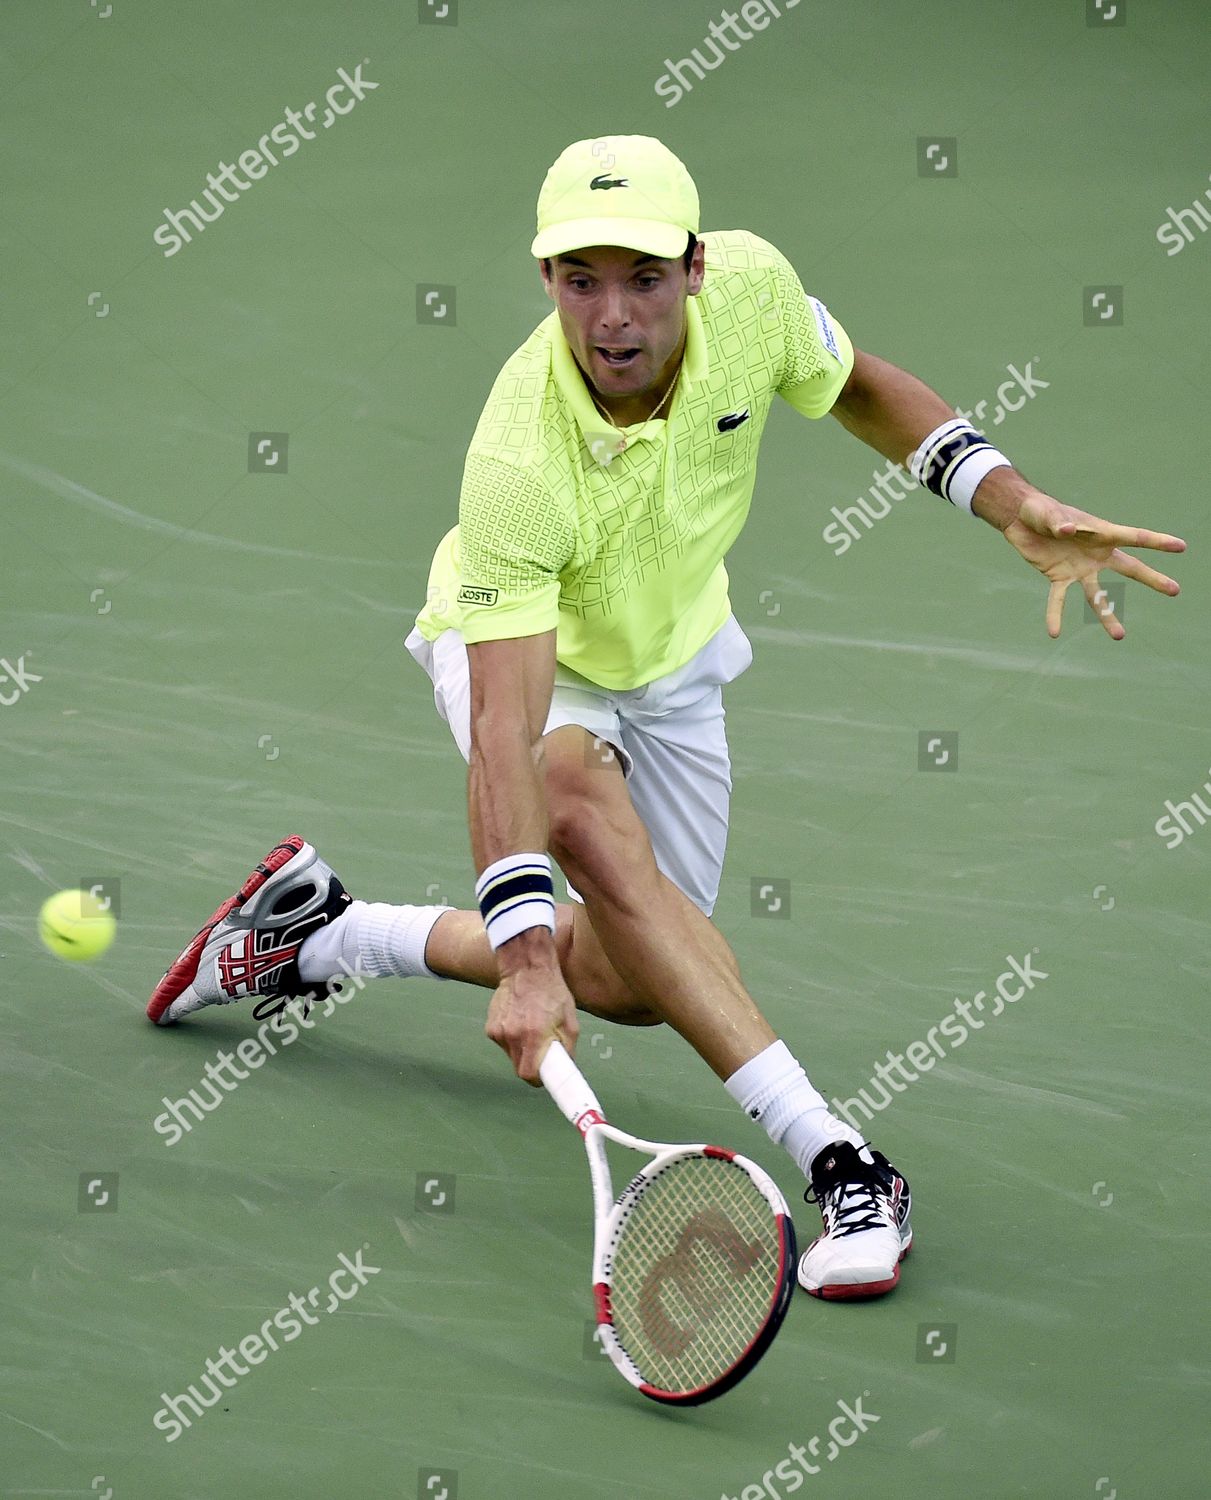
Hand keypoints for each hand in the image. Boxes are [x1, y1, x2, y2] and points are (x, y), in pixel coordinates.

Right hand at [485, 963, 578, 1085]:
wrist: (526, 967)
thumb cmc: (552, 992)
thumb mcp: (570, 1021)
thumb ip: (567, 1048)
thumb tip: (564, 1068)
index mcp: (534, 1035)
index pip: (529, 1074)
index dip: (538, 1079)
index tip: (545, 1078)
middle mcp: (512, 1035)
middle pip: (519, 1068)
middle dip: (532, 1065)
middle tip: (542, 1052)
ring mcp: (498, 1031)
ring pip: (511, 1055)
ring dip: (522, 1050)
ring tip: (531, 1029)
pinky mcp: (490, 1026)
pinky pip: (503, 1043)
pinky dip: (512, 1038)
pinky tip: (520, 1021)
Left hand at [1003, 490, 1184, 638]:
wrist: (1020, 518)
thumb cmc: (1041, 510)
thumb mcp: (1049, 514)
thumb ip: (1059, 522)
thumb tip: (1069, 530)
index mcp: (1101, 533)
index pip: (1135, 537)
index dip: (1158, 542)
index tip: (1181, 547)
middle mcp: (1096, 554)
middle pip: (1130, 569)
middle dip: (1152, 579)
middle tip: (1175, 590)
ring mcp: (1080, 568)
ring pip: (1097, 595)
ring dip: (1107, 615)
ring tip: (1120, 636)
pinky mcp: (1058, 576)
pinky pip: (1058, 599)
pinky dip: (1055, 614)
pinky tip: (1054, 633)